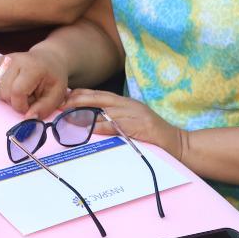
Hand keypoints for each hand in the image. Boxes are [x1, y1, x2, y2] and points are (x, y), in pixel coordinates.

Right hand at [0, 48, 70, 117]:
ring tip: (22, 91)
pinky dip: (4, 88)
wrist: (48, 59)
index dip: (21, 106)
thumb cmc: (53, 78)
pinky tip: (15, 84)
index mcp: (32, 67)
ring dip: (9, 96)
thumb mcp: (56, 95)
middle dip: (14, 102)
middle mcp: (15, 60)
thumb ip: (44, 108)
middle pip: (4, 92)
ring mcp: (5, 59)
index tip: (30, 108)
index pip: (17, 91)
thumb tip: (28, 118)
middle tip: (28, 99)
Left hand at [63, 87, 188, 161]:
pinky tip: (91, 129)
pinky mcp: (139, 127)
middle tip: (61, 103)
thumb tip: (89, 121)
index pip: (99, 94)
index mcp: (125, 102)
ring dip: (85, 114)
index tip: (64, 96)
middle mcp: (128, 105)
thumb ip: (113, 119)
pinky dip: (103, 127)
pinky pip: (117, 126)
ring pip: (104, 111)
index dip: (80, 94)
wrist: (178, 143)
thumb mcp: (131, 121)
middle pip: (98, 98)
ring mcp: (134, 115)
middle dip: (78, 99)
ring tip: (68, 116)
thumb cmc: (152, 134)